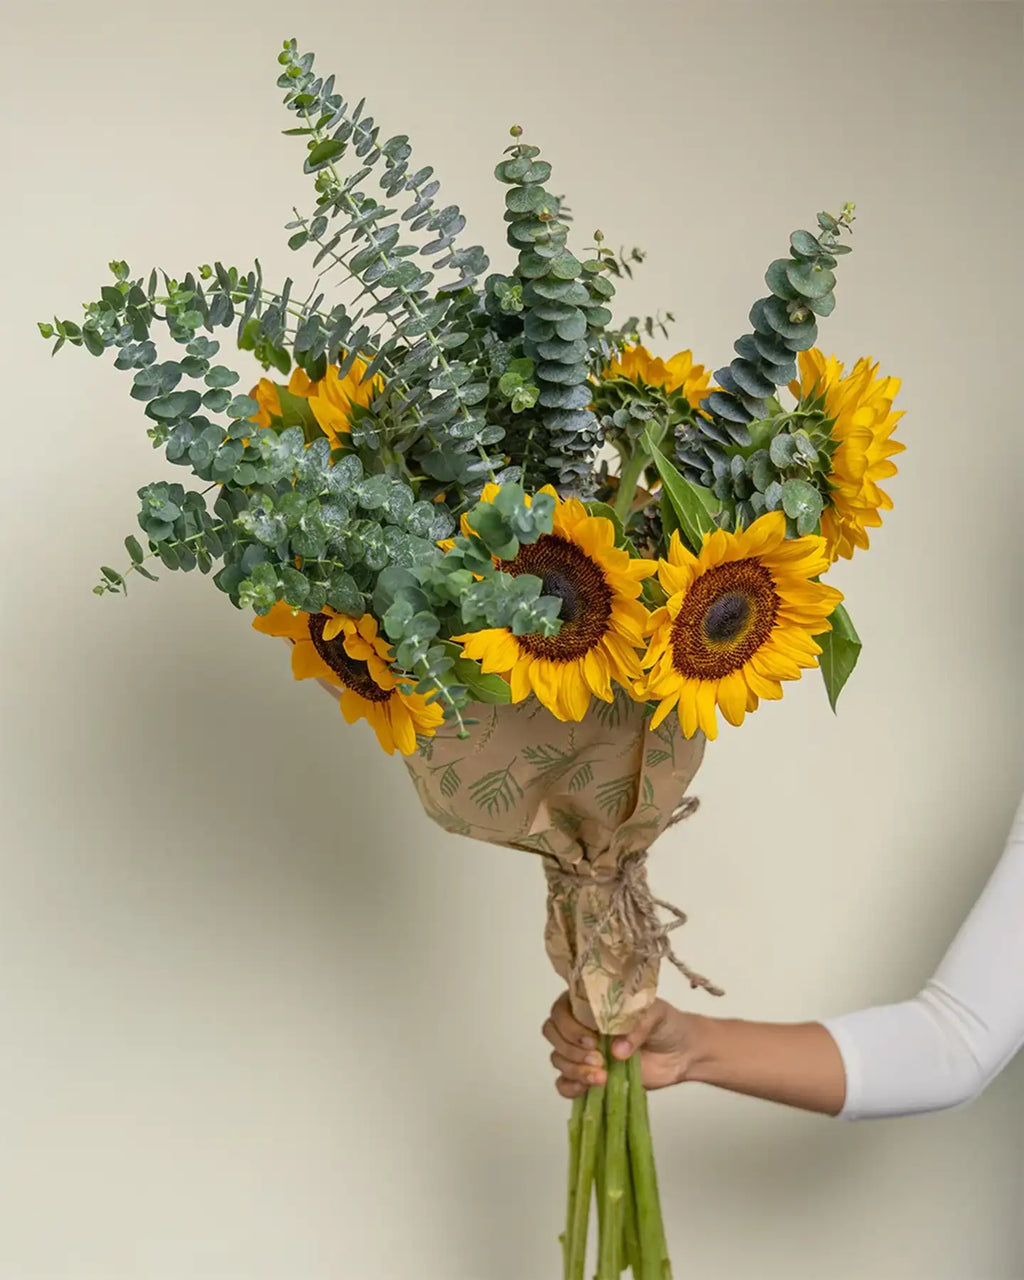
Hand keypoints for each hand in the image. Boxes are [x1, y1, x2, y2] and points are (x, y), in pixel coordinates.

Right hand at [542, 991, 694, 1097]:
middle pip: (553, 1034)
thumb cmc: (666, 1024)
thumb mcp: (656, 1014)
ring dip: (574, 1069)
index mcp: (591, 1004)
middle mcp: (582, 1025)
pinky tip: (587, 1088)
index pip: (561, 1008)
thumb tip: (617, 1051)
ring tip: (602, 1077)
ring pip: (558, 1058)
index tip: (592, 1038)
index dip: (569, 1025)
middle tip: (598, 1058)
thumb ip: (636, 1026)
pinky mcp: (589, 1076)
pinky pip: (564, 1083)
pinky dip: (569, 1087)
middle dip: (571, 1048)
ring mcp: (584, 1052)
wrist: (682, 1053)